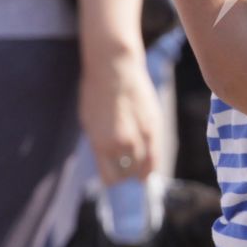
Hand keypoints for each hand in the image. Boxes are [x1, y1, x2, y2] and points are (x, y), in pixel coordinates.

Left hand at [80, 52, 160, 184]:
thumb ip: (101, 146)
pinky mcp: (155, 126)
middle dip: (125, 172)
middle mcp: (123, 144)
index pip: (111, 179)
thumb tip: (110, 163)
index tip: (110, 173)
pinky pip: (156, 155)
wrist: (115, 68)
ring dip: (139, 168)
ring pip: (144, 167)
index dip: (110, 178)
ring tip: (136, 166)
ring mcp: (142, 135)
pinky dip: (152, 163)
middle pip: (128, 173)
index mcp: (102, 144)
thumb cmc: (96, 93)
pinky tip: (148, 167)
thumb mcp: (90, 123)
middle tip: (122, 165)